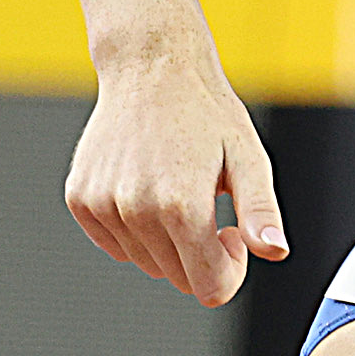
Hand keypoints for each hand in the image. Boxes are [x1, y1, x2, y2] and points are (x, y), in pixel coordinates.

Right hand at [62, 49, 288, 304]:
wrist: (151, 67)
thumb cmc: (205, 111)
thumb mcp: (249, 157)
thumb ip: (261, 212)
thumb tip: (275, 251)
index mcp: (181, 205)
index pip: (210, 288)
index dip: (230, 269)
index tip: (231, 232)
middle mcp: (136, 209)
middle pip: (179, 279)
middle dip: (202, 255)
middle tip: (208, 203)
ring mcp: (102, 205)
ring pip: (146, 263)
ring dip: (168, 241)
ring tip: (176, 188)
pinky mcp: (80, 199)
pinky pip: (115, 244)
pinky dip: (135, 229)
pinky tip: (147, 186)